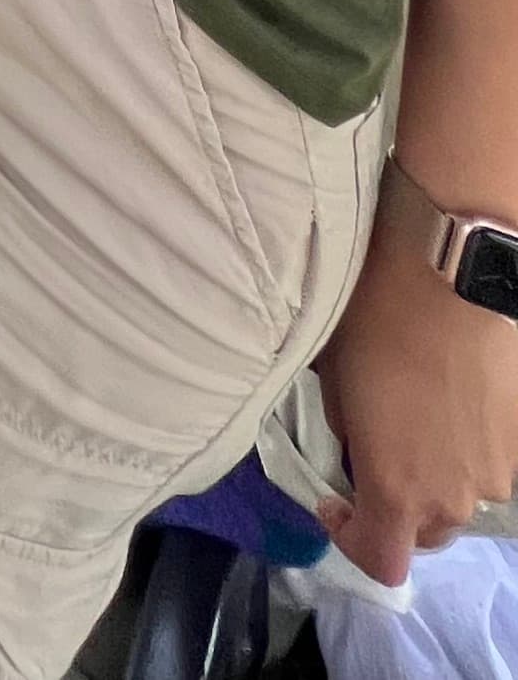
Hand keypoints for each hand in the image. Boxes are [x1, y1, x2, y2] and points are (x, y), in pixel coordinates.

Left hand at [316, 222, 517, 583]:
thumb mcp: (335, 381)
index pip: (382, 561)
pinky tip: (447, 397)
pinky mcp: (517, 437)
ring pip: (458, 495)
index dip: (352, 540)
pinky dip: (464, 445)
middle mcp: (453, 498)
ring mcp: (494, 470)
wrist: (451, 272)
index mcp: (398, 494)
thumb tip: (360, 447)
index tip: (334, 499)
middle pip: (425, 533)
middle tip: (374, 453)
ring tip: (415, 417)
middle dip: (396, 507)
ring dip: (434, 475)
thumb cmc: (379, 321)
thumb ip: (348, 436)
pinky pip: (485, 459)